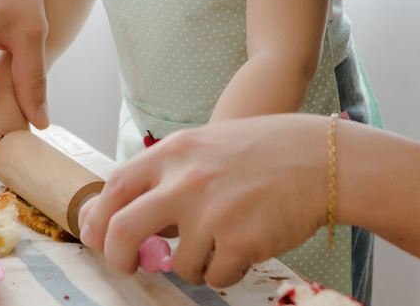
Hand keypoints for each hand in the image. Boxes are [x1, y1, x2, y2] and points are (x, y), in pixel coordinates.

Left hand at [79, 114, 329, 287]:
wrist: (321, 160)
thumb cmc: (265, 151)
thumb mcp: (207, 145)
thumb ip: (169, 174)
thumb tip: (128, 212)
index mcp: (174, 152)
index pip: (114, 187)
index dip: (98, 218)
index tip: (98, 235)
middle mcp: (185, 181)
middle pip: (123, 230)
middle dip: (119, 256)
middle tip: (130, 264)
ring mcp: (211, 213)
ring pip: (177, 263)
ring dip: (195, 263)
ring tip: (223, 240)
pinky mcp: (239, 242)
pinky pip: (215, 276)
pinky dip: (227, 269)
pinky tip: (247, 244)